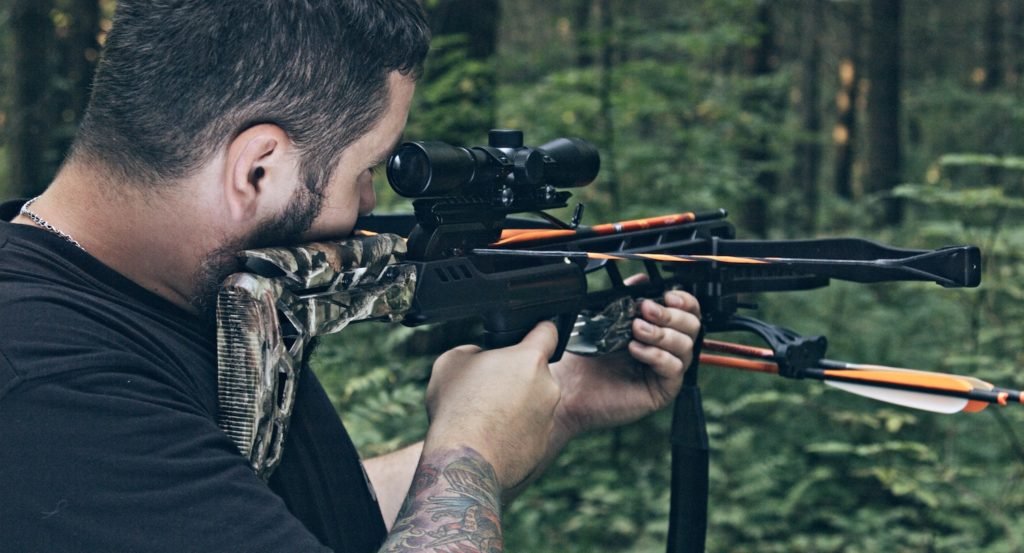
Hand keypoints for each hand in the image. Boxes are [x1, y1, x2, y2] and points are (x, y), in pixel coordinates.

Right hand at [424, 322, 561, 489]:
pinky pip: (528, 431)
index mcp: (529, 359)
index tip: (533, 333)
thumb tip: (482, 359)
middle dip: (515, 377)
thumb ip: (476, 352)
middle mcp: (548, 387)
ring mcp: (548, 419)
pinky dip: (513, 432)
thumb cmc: (457, 408)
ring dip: (515, 406)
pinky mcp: (542, 446)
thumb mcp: (453, 361)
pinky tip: (489, 438)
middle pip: (535, 372)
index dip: (539, 330)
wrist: (463, 462)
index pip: (549, 332)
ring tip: (483, 418)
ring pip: (533, 403)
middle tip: (487, 389)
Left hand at [550, 289, 700, 441]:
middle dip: (672, 315)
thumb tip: (643, 278)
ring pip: (686, 346)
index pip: (688, 312)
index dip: (684, 301)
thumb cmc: (584, 356)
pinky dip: (656, 355)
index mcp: (657, 329)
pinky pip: (674, 368)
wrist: (568, 386)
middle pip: (693, 327)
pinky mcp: (662, 389)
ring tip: (636, 330)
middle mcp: (665, 348)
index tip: (668, 295)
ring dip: (662, 333)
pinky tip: (635, 350)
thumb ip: (627, 298)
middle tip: (646, 310)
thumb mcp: (607, 319)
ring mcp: (665, 370)